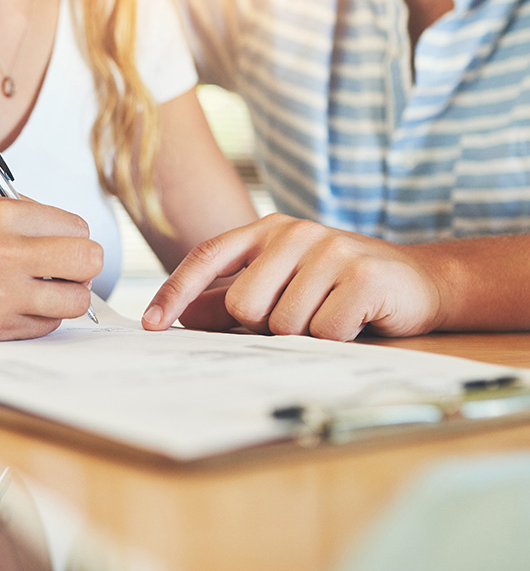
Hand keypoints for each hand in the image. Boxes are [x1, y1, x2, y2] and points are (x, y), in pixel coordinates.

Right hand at [0, 189, 102, 340]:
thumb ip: (28, 205)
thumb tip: (74, 230)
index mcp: (3, 216)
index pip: (77, 227)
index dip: (74, 235)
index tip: (62, 241)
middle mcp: (5, 254)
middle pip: (88, 260)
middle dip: (84, 263)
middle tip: (68, 266)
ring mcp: (2, 295)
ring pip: (77, 299)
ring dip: (69, 294)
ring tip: (50, 287)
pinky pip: (50, 324)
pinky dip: (44, 315)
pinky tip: (23, 304)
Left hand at [141, 214, 444, 340]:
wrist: (418, 282)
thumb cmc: (337, 287)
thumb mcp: (282, 286)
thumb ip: (233, 299)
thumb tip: (185, 316)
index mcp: (267, 231)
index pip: (207, 256)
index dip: (176, 292)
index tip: (152, 325)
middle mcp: (294, 232)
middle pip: (244, 305)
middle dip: (264, 327)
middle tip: (300, 317)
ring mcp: (330, 249)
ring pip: (282, 324)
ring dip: (304, 335)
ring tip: (330, 315)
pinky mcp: (362, 275)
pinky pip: (322, 332)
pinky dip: (334, 340)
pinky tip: (354, 320)